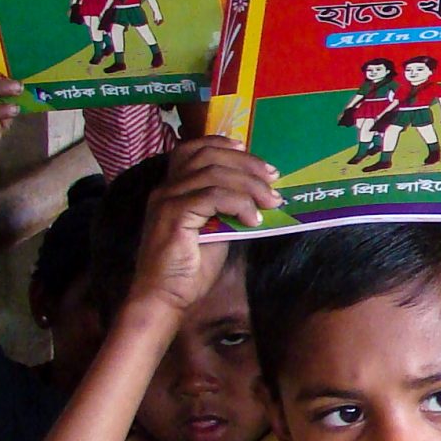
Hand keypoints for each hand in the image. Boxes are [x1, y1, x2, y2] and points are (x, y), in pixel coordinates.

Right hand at [130, 136, 275, 315]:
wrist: (165, 296)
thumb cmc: (191, 267)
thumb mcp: (217, 230)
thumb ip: (228, 208)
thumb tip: (260, 194)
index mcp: (173, 187)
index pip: (194, 149)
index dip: (224, 145)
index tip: (255, 157)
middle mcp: (166, 188)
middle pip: (208, 156)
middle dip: (246, 163)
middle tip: (274, 178)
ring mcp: (167, 200)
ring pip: (213, 174)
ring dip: (249, 185)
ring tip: (271, 202)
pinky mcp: (173, 215)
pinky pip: (211, 196)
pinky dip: (238, 203)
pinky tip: (253, 219)